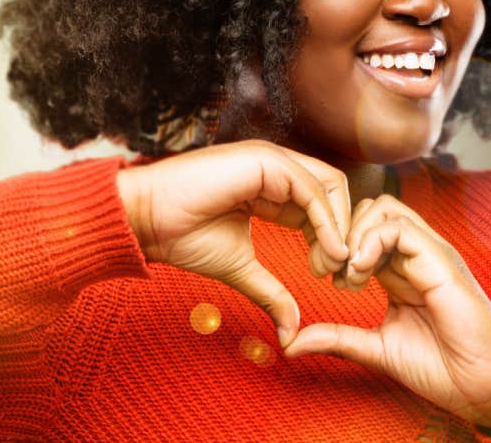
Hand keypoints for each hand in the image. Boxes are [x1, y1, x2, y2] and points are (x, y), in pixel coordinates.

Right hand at [116, 139, 352, 347]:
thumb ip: (271, 292)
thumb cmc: (180, 236)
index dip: (332, 241)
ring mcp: (270, 160)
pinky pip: (312, 189)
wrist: (146, 220)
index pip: (319, 207)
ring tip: (331, 264)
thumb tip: (291, 331)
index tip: (329, 278)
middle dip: (344, 233)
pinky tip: (325, 251)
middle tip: (340, 274)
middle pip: (334, 194)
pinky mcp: (265, 161)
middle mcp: (273, 168)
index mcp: (267, 187)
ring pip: (330, 187)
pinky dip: (326, 221)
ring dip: (339, 227)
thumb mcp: (239, 267)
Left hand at [284, 195, 490, 428]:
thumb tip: (290, 343)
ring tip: (347, 274)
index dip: (333, 243)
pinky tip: (359, 271)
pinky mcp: (442, 261)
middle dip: (338, 232)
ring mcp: (430, 254)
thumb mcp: (374, 348)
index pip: (359, 231)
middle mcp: (414, 255)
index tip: (320, 275)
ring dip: (353, 235)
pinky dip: (371, 242)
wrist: (481, 388)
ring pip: (383, 209)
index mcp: (398, 270)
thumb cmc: (439, 367)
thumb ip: (336, 338)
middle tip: (327, 271)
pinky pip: (401, 228)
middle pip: (368, 209)